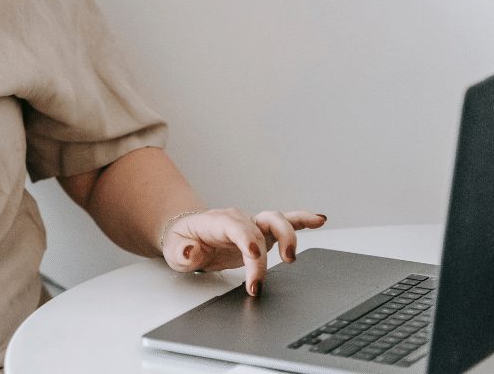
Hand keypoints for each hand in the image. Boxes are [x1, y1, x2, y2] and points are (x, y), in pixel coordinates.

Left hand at [161, 208, 326, 295]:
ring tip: (292, 257)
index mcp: (217, 221)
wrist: (188, 235)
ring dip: (290, 235)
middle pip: (260, 226)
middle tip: (268, 274)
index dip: (247, 240)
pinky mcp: (262, 233)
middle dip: (268, 250)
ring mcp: (252, 225)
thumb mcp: (174, 250)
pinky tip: (319, 220)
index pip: (236, 228)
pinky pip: (285, 223)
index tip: (254, 257)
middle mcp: (238, 219)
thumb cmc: (182, 241)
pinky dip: (303, 221)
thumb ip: (182, 252)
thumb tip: (192, 251)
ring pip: (276, 221)